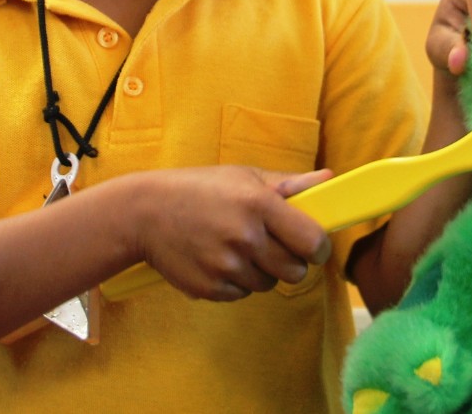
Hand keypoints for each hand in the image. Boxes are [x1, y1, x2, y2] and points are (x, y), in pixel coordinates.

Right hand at [132, 165, 332, 300]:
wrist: (143, 213)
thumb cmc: (200, 189)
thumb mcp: (244, 176)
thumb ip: (289, 184)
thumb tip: (328, 180)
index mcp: (259, 204)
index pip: (311, 241)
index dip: (318, 247)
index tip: (313, 245)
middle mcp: (245, 237)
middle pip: (295, 271)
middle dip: (290, 261)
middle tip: (273, 246)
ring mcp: (226, 265)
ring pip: (268, 284)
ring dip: (261, 271)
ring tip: (238, 247)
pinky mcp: (210, 288)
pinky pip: (242, 294)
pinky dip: (237, 282)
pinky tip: (219, 259)